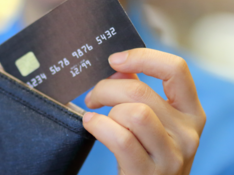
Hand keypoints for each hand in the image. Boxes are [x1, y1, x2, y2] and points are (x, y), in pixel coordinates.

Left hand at [83, 48, 205, 174]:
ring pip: (132, 112)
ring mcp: (171, 155)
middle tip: (93, 97)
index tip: (115, 60)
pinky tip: (91, 124)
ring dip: (106, 111)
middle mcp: (187, 132)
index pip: (176, 69)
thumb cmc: (147, 152)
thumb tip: (119, 68)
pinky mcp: (148, 172)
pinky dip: (98, 126)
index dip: (142, 58)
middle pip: (140, 91)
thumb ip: (139, 93)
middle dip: (105, 89)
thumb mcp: (154, 123)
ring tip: (98, 118)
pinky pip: (119, 137)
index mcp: (191, 112)